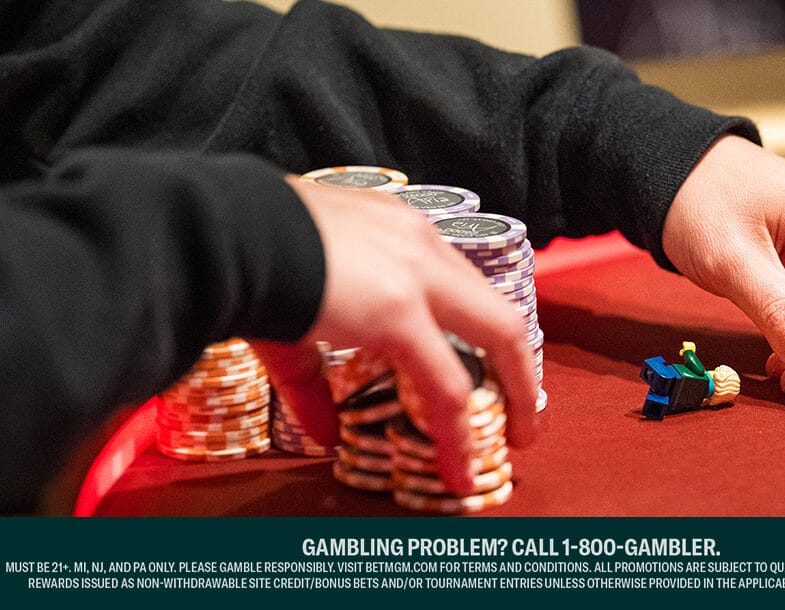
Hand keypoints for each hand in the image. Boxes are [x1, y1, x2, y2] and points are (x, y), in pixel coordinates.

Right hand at [252, 176, 536, 493]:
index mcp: (398, 233)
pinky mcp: (399, 310)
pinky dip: (457, 430)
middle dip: (518, 364)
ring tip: (520, 437)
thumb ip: (313, 381)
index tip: (486, 365)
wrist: (221, 231)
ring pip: (496, 336)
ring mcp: (416, 274)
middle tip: (525, 410)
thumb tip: (324, 431)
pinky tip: (459, 467)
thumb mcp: (291, 315)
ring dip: (515, 392)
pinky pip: (445, 383)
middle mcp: (420, 245)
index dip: (477, 330)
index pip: (460, 285)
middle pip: (497, 309)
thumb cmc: (248, 254)